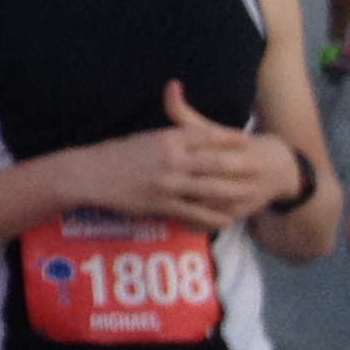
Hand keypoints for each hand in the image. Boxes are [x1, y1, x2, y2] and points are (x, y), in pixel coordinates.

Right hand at [66, 81, 293, 232]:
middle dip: (240, 165)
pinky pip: (193, 212)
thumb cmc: (112, 154)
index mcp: (165, 138)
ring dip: (234, 191)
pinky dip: (212, 216)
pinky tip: (226, 219)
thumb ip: (166, 134)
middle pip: (214, 162)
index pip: (204, 136)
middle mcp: (170, 159)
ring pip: (209, 188)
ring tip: (252, 192)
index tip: (245, 139)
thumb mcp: (141, 137)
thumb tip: (185, 130)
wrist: (88, 174)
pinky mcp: (161, 203)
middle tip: (261, 167)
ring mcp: (167, 183)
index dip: (227, 138)